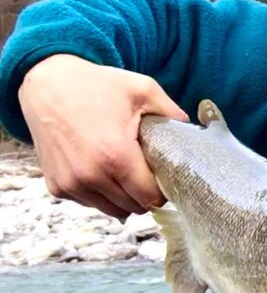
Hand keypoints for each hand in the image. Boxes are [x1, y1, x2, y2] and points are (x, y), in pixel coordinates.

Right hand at [18, 55, 188, 219]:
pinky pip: (90, 202)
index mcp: (116, 155)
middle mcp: (90, 176)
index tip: (165, 176)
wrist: (46, 82)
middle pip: (134, 207)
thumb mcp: (143, 89)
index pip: (151, 197)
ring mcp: (71, 184)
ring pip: (112, 210)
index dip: (163, 190)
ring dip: (124, 197)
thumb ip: (172, 113)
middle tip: (147, 171)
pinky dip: (101, 194)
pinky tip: (104, 170)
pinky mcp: (56, 186)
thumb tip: (194, 134)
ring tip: (126, 171)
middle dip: (145, 194)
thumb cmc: (97, 85)